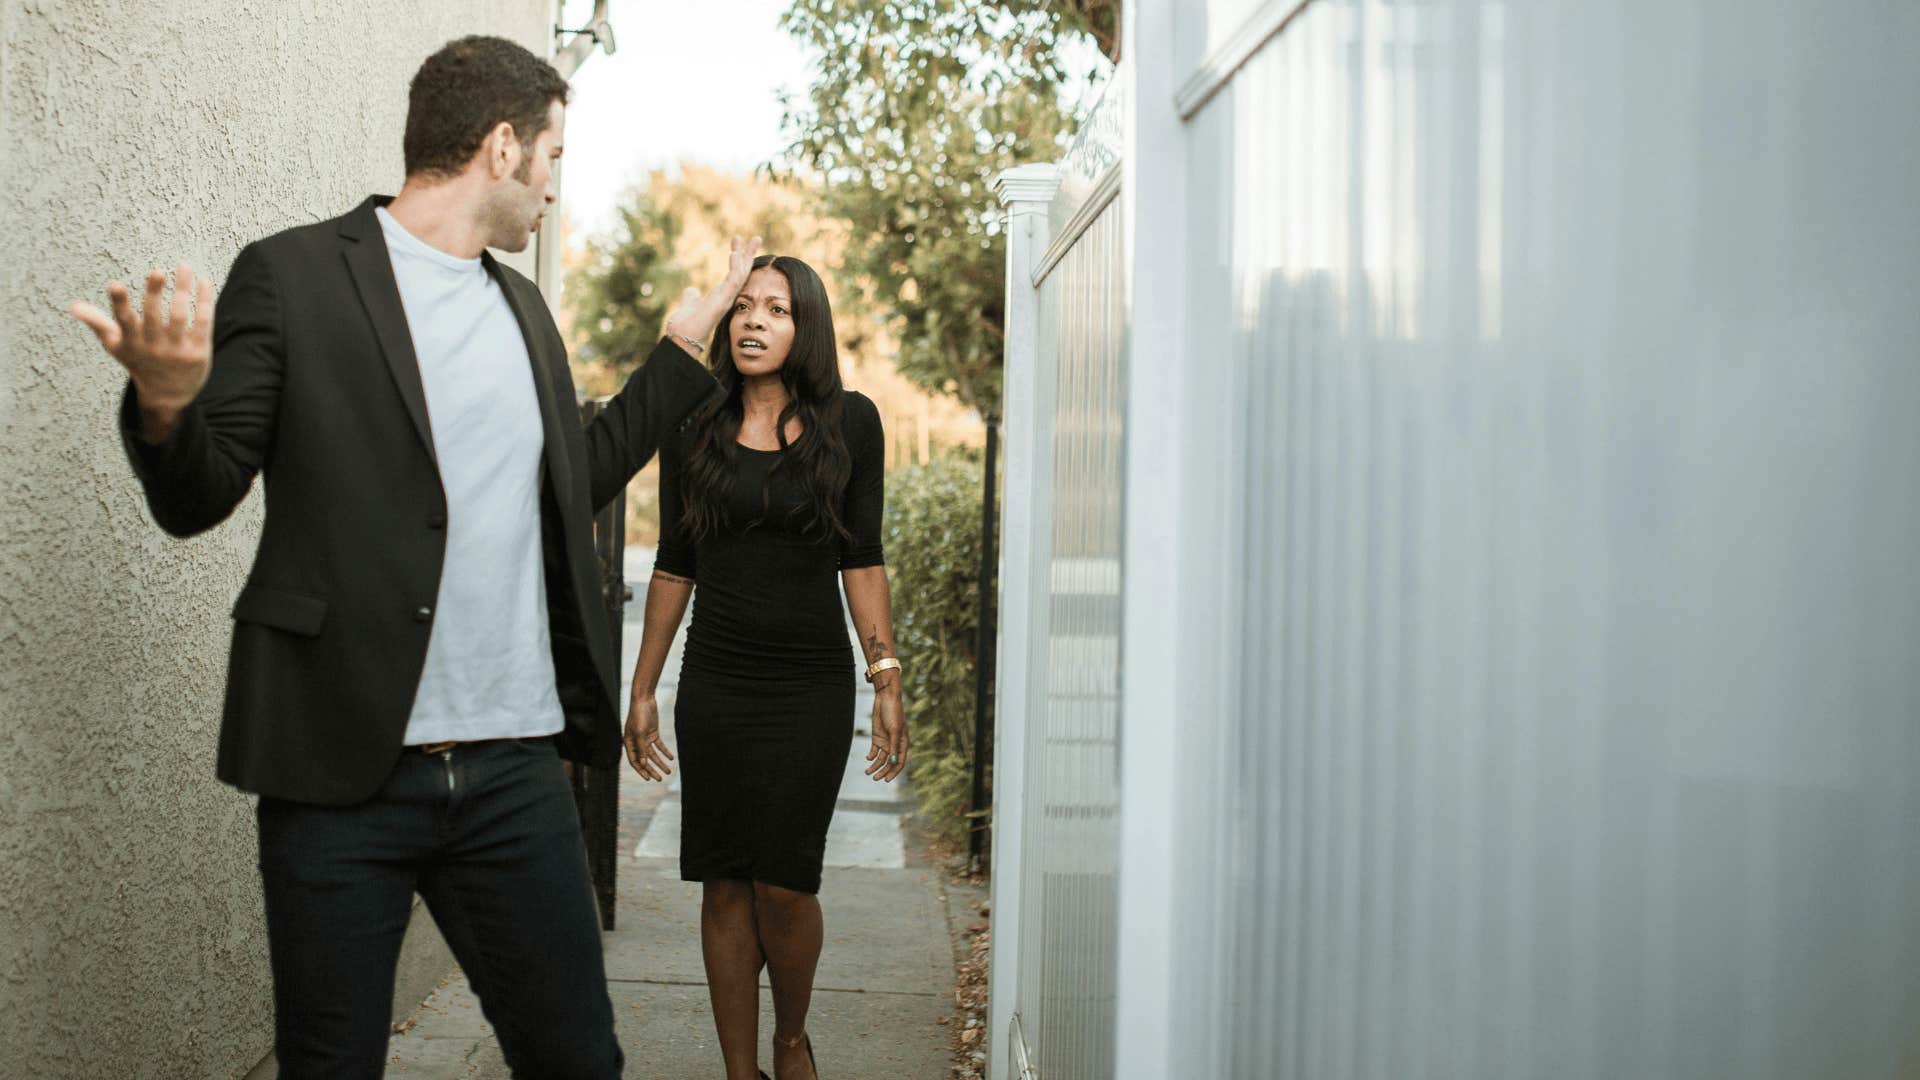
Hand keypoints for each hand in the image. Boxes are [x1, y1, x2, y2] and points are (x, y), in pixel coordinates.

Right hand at [69, 264, 215, 441]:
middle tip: (157, 270)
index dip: (119, 302)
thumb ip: (97, 323)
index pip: (124, 320)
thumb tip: (72, 306)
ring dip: (182, 289)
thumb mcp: (116, 345)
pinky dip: (205, 301)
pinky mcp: (199, 351)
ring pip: (180, 315)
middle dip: (154, 293)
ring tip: (183, 266)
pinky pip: (203, 322)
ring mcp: (177, 349)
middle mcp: (154, 346)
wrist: (169, 394)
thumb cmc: (138, 362)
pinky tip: (205, 281)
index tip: (115, 284)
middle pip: (154, 316)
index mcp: (132, 342)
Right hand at [623, 692, 674, 780]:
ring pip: (653, 754)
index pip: (635, 761)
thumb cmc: (639, 715)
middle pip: (645, 760)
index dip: (642, 771)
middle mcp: (636, 742)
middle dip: (652, 770)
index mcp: (629, 743)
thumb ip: (642, 749)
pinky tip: (670, 758)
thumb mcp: (640, 733)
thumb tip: (643, 764)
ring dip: (660, 762)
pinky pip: (659, 746)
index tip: (649, 779)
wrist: (644, 700)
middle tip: (660, 779)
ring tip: (668, 771)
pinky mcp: (652, 733)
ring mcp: (645, 738)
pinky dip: (665, 752)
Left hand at [661, 235, 762, 349]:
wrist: (682, 339)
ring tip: (751, 240)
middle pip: (741, 272)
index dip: (737, 259)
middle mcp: (726, 297)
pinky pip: (733, 282)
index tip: (737, 244)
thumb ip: (691, 297)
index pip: (733, 275)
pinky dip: (735, 268)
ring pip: (740, 274)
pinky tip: (735, 254)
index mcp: (720, 296)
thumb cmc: (686, 326)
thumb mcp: (689, 305)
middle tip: (756, 237)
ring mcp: (725, 299)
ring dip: (746, 256)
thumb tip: (691, 290)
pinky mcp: (722, 301)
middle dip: (748, 254)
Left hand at [863, 688, 906, 782]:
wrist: (885, 699)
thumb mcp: (894, 730)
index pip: (899, 762)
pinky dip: (871, 756)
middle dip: (882, 771)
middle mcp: (895, 745)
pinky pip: (875, 751)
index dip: (893, 772)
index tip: (886, 780)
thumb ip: (893, 747)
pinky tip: (868, 759)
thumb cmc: (893, 713)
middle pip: (889, 763)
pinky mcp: (877, 737)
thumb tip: (893, 762)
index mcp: (903, 744)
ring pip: (881, 759)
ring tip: (868, 773)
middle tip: (875, 778)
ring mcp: (886, 742)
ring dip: (875, 766)